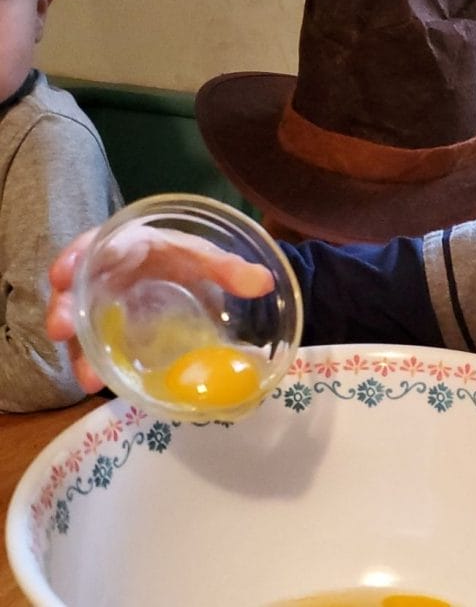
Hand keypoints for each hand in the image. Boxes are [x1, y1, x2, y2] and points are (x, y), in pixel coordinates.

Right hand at [46, 226, 274, 392]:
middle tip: (61, 330)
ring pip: (82, 324)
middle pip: (76, 288)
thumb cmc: (190, 259)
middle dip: (64, 308)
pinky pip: (96, 344)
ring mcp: (107, 305)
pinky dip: (96, 361)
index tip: (62, 275)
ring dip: (80, 349)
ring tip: (88, 377)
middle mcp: (109, 275)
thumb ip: (231, 270)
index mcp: (129, 245)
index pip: (93, 244)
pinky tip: (100, 381)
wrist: (194, 278)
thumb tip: (264, 282)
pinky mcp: (113, 329)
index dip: (74, 257)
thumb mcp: (208, 259)